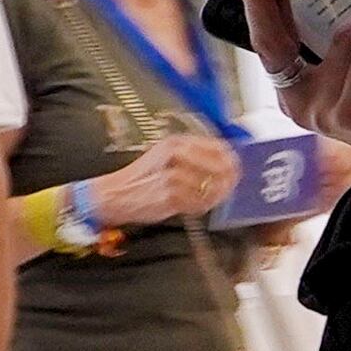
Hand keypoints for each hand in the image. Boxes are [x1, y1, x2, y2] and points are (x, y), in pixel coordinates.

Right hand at [82, 130, 240, 230]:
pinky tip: (193, 206)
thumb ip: (194, 159)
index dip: (232, 161)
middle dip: (228, 181)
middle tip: (229, 188)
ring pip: (211, 187)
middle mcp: (175, 155)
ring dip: (213, 197)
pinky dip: (200, 207)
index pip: (218, 147)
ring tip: (206, 199)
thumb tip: (226, 166)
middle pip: (220, 167)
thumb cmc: (143, 179)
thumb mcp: (166, 158)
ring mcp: (173, 174)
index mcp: (176, 143)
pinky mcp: (170, 194)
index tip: (236, 170)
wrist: (114, 194)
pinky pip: (198, 203)